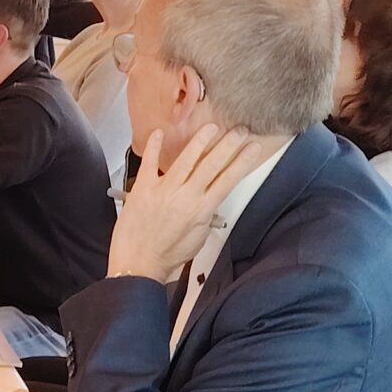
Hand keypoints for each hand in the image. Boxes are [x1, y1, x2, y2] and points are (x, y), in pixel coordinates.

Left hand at [106, 126, 264, 284]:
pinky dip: (154, 146)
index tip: (253, 148)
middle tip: (240, 130)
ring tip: (212, 127)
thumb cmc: (167, 255)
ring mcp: (164, 190)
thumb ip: (206, 215)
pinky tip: (160, 132)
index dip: (243, 161)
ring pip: (187, 158)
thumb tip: (211, 200)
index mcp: (202, 209)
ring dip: (201, 140)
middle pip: (212, 164)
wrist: (139, 264)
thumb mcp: (198, 237)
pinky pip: (149, 162)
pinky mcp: (143, 188)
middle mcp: (186, 196)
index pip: (228, 179)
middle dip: (229, 144)